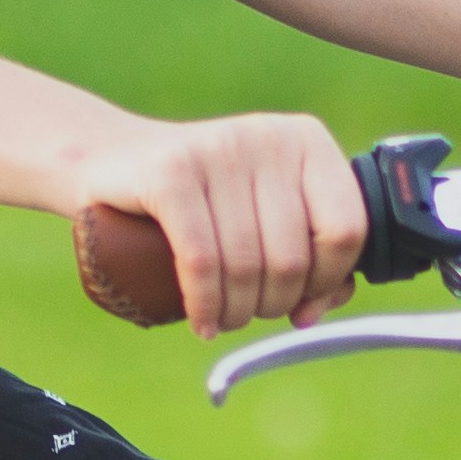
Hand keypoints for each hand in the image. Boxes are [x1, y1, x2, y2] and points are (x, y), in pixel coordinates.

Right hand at [61, 112, 365, 337]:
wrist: (113, 164)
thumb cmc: (203, 202)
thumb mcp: (265, 216)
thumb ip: (310, 256)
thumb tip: (317, 310)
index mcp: (306, 141)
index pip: (347, 229)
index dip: (327, 282)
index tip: (300, 300)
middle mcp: (267, 137)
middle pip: (293, 258)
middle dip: (272, 306)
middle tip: (248, 313)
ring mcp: (218, 149)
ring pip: (247, 267)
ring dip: (237, 315)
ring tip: (222, 320)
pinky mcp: (170, 173)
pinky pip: (202, 261)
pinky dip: (205, 306)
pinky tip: (202, 322)